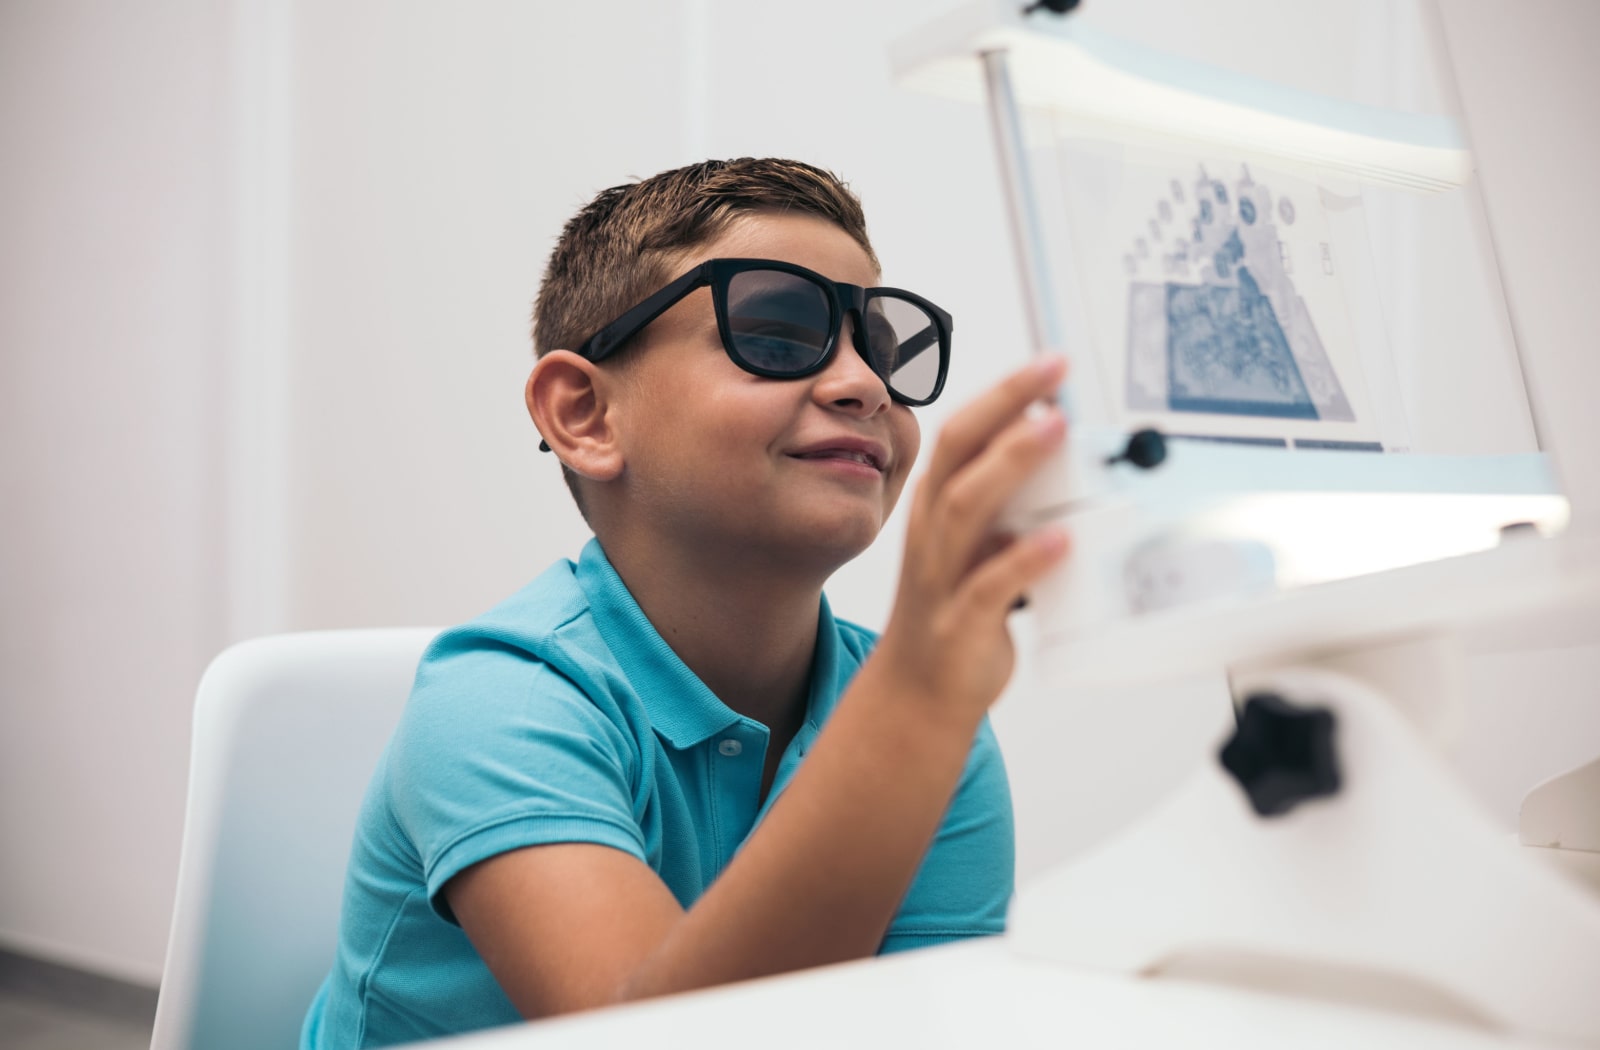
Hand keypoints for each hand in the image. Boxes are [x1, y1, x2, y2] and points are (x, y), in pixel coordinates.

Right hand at [871, 356, 1070, 728]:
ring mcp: (942, 576)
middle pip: (958, 452)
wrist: (917, 693)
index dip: (1003, 393)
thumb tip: (1061, 461)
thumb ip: (1010, 508)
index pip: (963, 433)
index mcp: (938, 507)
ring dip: (1010, 464)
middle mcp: (933, 532)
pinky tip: (1058, 540)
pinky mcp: (959, 622)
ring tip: (1052, 431)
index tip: (1049, 363)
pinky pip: (989, 585)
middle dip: (1005, 404)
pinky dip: (1024, 559)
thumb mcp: (979, 548)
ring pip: (968, 507)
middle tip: (1052, 371)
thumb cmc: (954, 614)